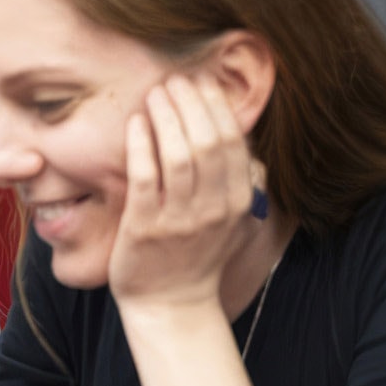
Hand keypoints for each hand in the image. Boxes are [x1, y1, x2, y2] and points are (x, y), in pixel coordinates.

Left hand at [107, 74, 257, 311]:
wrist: (171, 305)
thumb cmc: (198, 257)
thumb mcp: (234, 223)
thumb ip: (245, 185)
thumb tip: (248, 146)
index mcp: (237, 203)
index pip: (232, 142)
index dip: (217, 107)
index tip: (201, 82)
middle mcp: (212, 209)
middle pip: (207, 142)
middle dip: (192, 103)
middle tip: (175, 80)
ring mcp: (178, 219)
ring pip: (178, 156)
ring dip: (167, 117)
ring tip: (156, 93)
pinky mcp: (144, 228)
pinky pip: (144, 178)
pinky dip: (142, 146)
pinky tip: (136, 124)